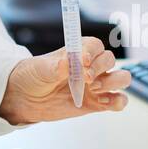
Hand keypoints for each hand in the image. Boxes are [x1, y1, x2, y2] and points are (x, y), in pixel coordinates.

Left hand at [0, 39, 131, 125]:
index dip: (92, 52)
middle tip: (85, 78)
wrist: (26, 98)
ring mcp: (96, 84)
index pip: (95, 45)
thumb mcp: (40, 69)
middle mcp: (90, 66)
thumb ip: (56, 66)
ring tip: (93, 89)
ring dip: (112, 82)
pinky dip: (118, 102)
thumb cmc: (33, 76)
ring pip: (121, 78)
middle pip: (110, 59)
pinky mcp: (97, 103)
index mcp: (77, 52)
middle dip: (100, 68)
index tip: (84, 61)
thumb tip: (67, 62)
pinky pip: (119, 101)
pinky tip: (102, 102)